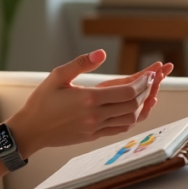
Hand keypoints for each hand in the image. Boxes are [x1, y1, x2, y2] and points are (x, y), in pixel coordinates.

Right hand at [6, 49, 163, 157]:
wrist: (31, 130)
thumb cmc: (41, 101)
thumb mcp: (57, 76)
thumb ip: (80, 63)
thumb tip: (101, 53)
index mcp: (89, 99)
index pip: (127, 91)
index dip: (143, 82)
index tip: (152, 72)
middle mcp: (95, 115)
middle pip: (133, 104)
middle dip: (147, 90)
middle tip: (156, 78)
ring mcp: (96, 128)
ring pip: (130, 119)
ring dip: (143, 105)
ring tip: (149, 92)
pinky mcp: (94, 136)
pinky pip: (120, 128)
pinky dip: (132, 118)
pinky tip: (135, 109)